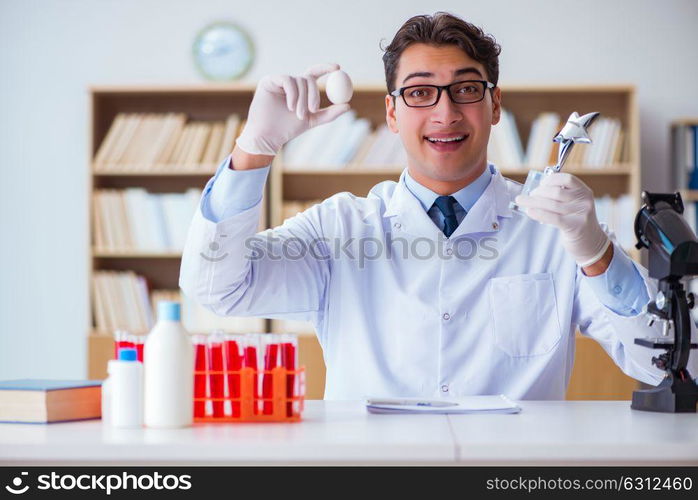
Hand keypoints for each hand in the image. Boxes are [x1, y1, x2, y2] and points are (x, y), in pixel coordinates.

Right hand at [235, 63, 350, 155]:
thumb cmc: (288, 129)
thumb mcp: (312, 120)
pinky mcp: (269, 81)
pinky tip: (290, 106)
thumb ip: (329, 113)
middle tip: (314, 109)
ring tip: (298, 114)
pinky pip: (287, 80)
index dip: (325, 68)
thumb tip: (348, 105)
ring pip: (299, 81)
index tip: (338, 68)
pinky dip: (292, 94)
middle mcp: (290, 83)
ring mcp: (279, 81)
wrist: (269, 136)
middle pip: (308, 79)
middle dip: (313, 94)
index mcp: (301, 90)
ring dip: (302, 99)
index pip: (314, 73)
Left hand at [514, 172, 609, 267]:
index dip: (551, 179)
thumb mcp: (574, 204)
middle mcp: (584, 201)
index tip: (541, 184)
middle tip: (529, 195)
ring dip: (533, 202)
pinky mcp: (574, 227)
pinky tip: (529, 211)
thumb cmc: (575, 220)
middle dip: (539, 192)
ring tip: (522, 201)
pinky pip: (553, 218)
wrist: (590, 242)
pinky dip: (538, 213)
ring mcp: (581, 214)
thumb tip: (535, 190)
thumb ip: (561, 196)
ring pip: (552, 205)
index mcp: (584, 191)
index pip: (567, 179)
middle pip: (556, 192)